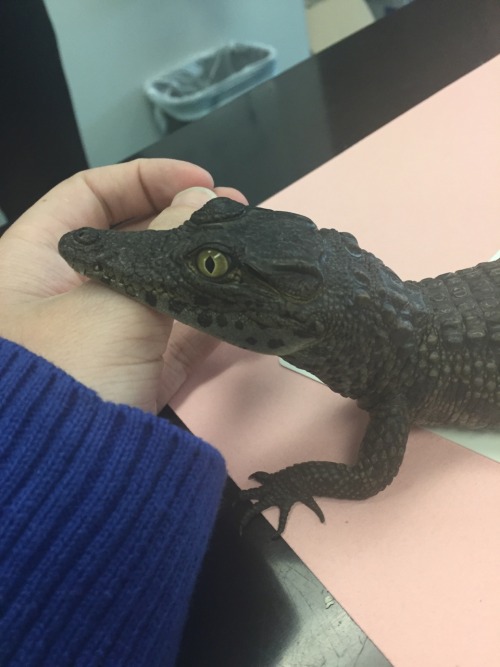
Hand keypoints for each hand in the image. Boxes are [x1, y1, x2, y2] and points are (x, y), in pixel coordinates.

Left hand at [0, 158, 246, 411]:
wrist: (66, 481)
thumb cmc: (68, 376)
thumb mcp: (114, 303)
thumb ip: (164, 249)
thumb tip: (202, 203)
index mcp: (34, 261)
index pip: (89, 195)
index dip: (145, 179)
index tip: (199, 182)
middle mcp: (68, 291)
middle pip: (132, 238)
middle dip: (184, 222)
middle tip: (237, 216)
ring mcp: (106, 332)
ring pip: (160, 284)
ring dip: (203, 268)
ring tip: (250, 252)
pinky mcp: (138, 370)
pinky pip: (176, 331)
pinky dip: (210, 315)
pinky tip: (246, 300)